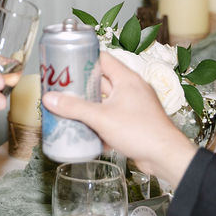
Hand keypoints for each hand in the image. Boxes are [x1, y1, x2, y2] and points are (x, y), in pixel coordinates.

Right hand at [42, 54, 196, 185]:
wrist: (165, 156)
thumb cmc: (140, 131)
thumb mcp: (101, 118)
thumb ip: (74, 108)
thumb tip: (50, 99)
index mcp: (127, 79)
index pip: (102, 59)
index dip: (84, 59)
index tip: (67, 64)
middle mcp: (132, 88)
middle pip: (102, 81)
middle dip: (83, 86)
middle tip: (63, 89)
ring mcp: (135, 105)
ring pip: (107, 100)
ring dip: (91, 106)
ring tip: (71, 109)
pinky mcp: (136, 121)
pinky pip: (114, 116)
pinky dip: (102, 121)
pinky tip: (88, 130)